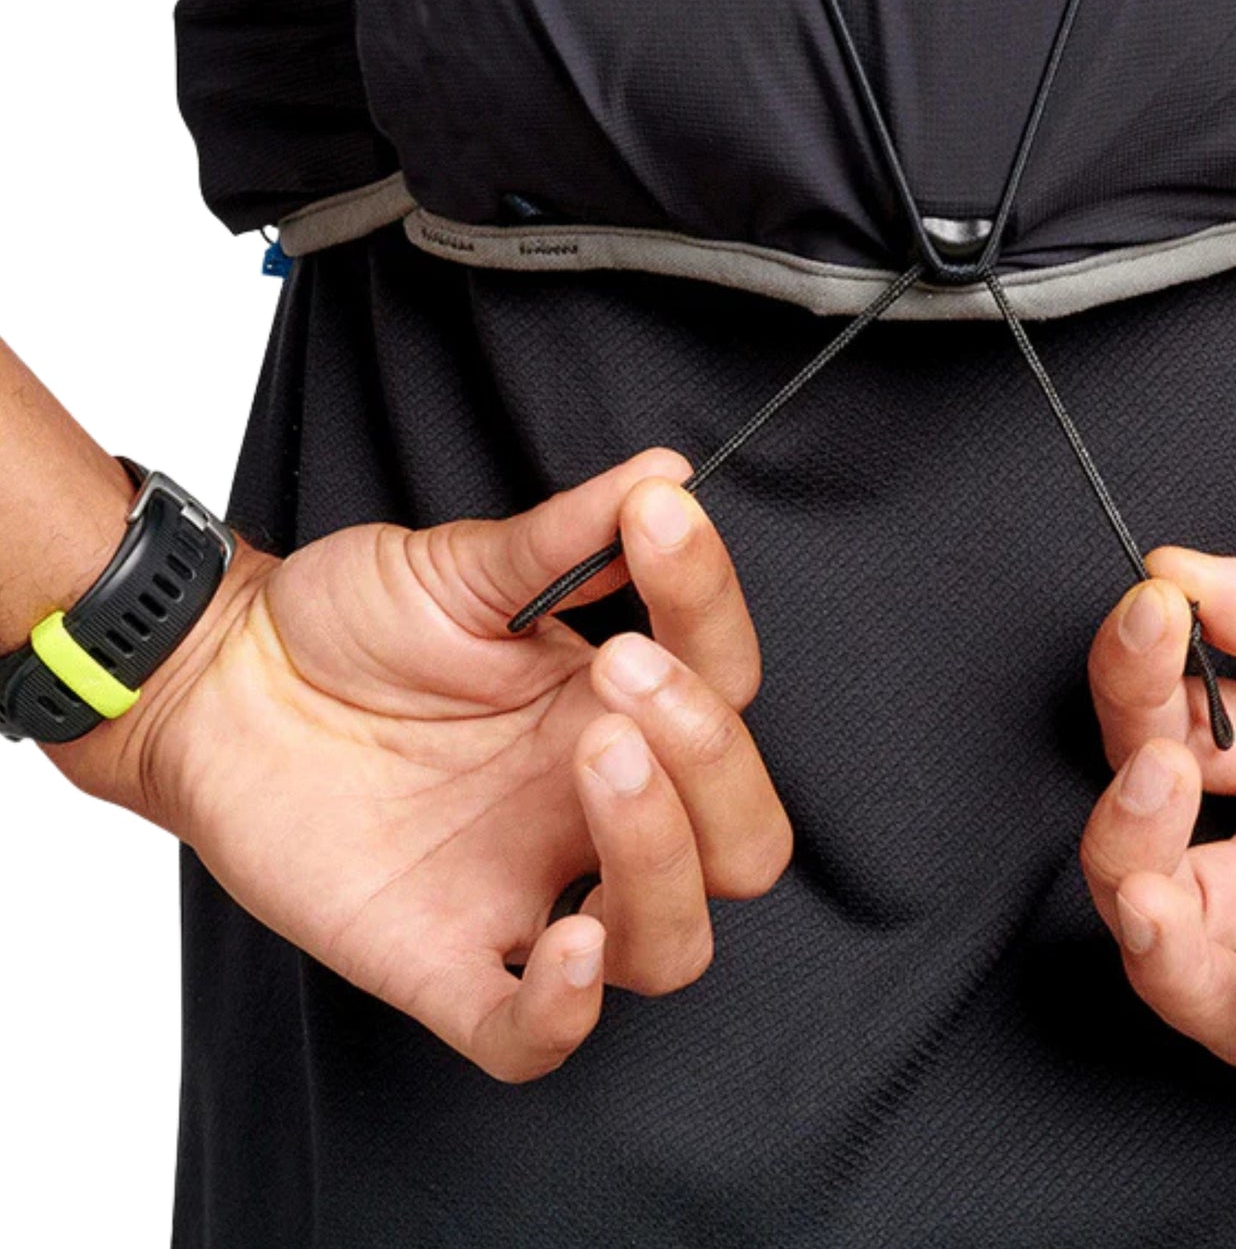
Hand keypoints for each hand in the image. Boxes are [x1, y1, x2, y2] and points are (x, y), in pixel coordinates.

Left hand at [57, 451, 790, 1080]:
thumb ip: (567, 534)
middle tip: (624, 671)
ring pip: (669, 943)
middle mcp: (593, 811)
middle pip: (742, 841)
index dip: (710, 606)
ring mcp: (526, 891)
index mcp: (616, 710)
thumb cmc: (347, 622)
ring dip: (662, 856)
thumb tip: (666, 472)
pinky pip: (530, 1038)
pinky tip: (568, 938)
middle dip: (712, 758)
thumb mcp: (463, 562)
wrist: (218, 678)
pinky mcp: (440, 962)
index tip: (657, 519)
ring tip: (599, 756)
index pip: (729, 684)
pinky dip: (567, 1010)